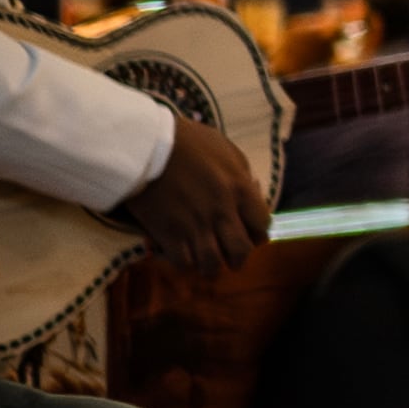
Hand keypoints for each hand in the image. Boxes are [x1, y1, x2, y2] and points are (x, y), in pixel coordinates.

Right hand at [117, 118, 267, 275]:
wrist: (146, 144)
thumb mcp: (227, 151)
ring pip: (212, 264)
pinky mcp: (167, 233)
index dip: (258, 235)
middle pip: (240, 252)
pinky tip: (184, 255)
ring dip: (211, 266)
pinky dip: (186, 263)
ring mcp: (194, 225)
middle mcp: (221, 212)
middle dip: (238, 258)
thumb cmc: (189, 142)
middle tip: (230, 255)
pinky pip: (183, 263)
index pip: (262, 227)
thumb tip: (251, 193)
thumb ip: (242, 176)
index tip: (250, 235)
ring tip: (207, 261)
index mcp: (240, 189)